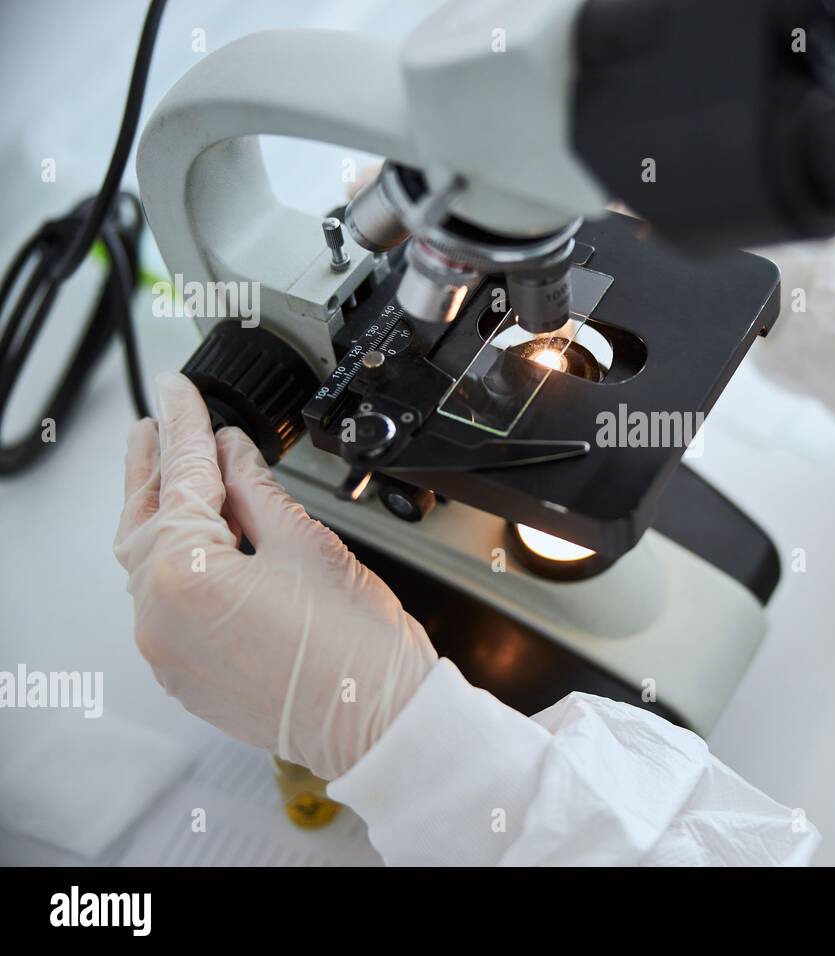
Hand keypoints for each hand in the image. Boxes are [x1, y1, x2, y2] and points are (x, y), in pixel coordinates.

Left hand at [113, 372, 436, 779]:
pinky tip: (203, 542)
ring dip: (162, 516)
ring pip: (150, 564)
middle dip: (152, 467)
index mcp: (185, 573)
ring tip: (175, 476)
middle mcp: (159, 616)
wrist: (380, 721)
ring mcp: (168, 651)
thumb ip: (257, 488)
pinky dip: (178, 563)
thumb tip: (232, 452)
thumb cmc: (356, 647)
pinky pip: (166, 604)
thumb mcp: (307, 542)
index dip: (186, 424)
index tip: (180, 392)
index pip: (183, 475)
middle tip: (158, 423)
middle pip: (145, 519)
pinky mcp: (186, 674)